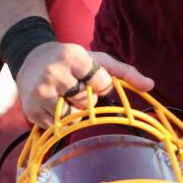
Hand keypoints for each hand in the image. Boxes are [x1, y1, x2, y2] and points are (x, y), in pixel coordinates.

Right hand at [16, 41, 154, 127]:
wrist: (32, 58)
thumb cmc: (71, 59)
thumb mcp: (97, 59)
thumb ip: (125, 72)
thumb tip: (151, 86)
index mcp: (72, 56)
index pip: (101, 83)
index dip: (101, 84)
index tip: (92, 78)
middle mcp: (54, 73)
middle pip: (87, 102)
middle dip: (87, 98)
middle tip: (76, 85)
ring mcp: (40, 93)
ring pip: (73, 116)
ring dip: (75, 110)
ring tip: (66, 94)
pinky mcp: (31, 110)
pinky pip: (58, 126)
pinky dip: (62, 119)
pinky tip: (55, 102)